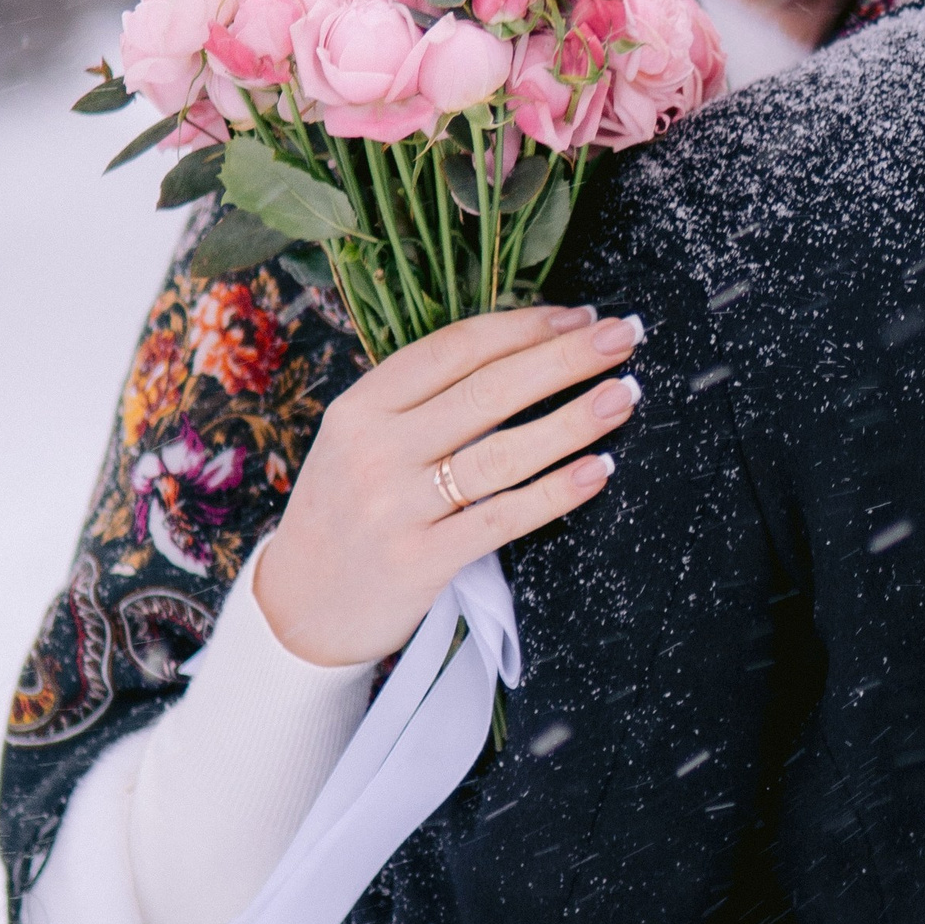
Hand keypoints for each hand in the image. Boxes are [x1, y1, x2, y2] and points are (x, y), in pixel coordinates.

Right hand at [254, 306, 644, 667]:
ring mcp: (397, 507)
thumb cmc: (346, 512)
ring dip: (573, 421)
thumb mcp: (357, 441)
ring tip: (624, 396)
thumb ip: (420, 401)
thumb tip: (521, 351)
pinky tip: (598, 470)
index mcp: (361, 406)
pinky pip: (503, 519)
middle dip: (564, 359)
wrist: (300, 608)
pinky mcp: (422, 561)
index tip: (580, 315)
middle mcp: (375, 450)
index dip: (524, 327)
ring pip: (502, 452)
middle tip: (621, 338)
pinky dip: (556, 492)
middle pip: (488, 391)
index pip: (455, 349)